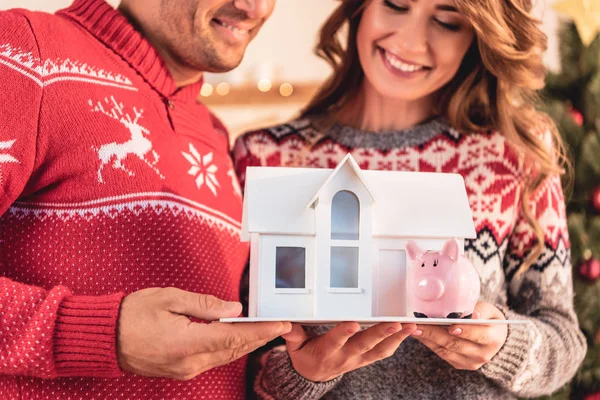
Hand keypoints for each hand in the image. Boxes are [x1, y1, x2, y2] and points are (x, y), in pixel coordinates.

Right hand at [117, 287, 290, 379]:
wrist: (105, 339)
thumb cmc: (133, 314)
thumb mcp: (169, 298)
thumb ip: (205, 305)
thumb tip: (233, 309)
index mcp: (186, 343)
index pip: (234, 336)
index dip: (261, 331)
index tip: (280, 324)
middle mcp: (189, 362)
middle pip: (234, 350)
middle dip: (260, 338)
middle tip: (281, 325)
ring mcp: (186, 370)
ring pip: (226, 357)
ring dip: (247, 344)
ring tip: (266, 330)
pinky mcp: (182, 371)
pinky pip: (214, 360)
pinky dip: (230, 348)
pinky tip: (239, 338)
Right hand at [283, 321, 417, 381]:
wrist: (313, 377)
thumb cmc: (305, 356)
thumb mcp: (294, 347)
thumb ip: (293, 334)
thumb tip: (285, 322)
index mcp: (326, 351)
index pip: (335, 341)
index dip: (344, 333)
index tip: (353, 323)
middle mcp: (344, 357)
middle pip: (364, 345)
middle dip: (380, 334)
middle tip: (394, 323)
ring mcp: (357, 360)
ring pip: (378, 350)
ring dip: (396, 338)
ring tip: (409, 326)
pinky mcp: (365, 359)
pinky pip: (383, 353)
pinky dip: (397, 342)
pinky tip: (408, 332)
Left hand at [411, 302, 507, 369]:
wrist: (493, 337)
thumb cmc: (488, 318)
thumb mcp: (489, 310)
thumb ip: (480, 310)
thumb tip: (470, 313)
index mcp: (493, 339)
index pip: (478, 335)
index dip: (464, 331)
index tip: (451, 326)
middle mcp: (482, 354)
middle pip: (456, 344)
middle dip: (434, 333)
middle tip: (418, 324)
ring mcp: (470, 362)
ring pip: (445, 350)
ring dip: (427, 339)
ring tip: (412, 328)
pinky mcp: (459, 364)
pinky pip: (441, 354)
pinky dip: (429, 343)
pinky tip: (418, 334)